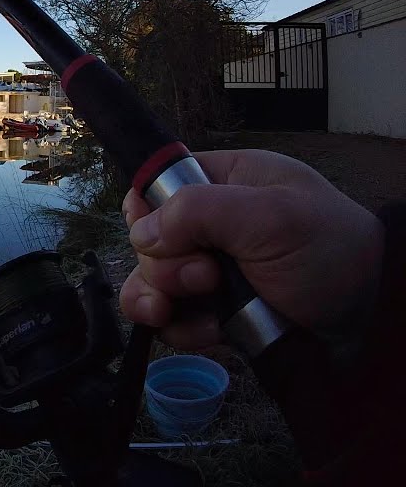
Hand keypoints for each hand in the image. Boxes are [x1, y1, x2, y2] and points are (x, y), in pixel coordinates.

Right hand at [119, 149, 383, 348]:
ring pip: (150, 284)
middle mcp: (212, 226)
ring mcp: (210, 272)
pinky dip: (181, 329)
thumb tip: (141, 232)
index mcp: (226, 182)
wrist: (373, 322)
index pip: (158, 185)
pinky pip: (171, 320)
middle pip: (148, 242)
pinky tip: (210, 333)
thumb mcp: (271, 216)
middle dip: (167, 265)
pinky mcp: (214, 312)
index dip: (146, 210)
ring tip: (192, 308)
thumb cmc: (333, 254)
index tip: (157, 234)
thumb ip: (198, 211)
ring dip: (161, 299)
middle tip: (207, 277)